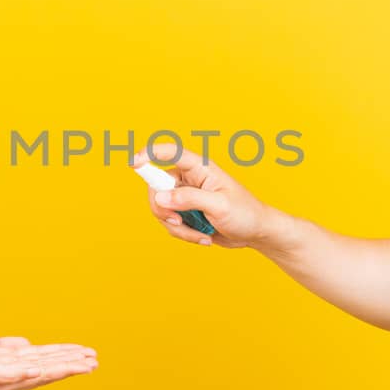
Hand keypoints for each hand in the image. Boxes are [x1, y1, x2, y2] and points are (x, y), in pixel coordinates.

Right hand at [0, 340, 98, 389]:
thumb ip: (5, 370)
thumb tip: (32, 373)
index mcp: (6, 383)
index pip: (45, 374)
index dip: (68, 368)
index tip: (88, 364)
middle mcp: (5, 374)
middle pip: (45, 366)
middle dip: (70, 361)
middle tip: (94, 358)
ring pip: (33, 357)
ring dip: (55, 354)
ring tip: (76, 353)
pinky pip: (13, 348)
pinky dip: (29, 348)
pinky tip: (37, 347)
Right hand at [136, 142, 278, 248]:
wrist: (255, 233)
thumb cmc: (245, 213)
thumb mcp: (219, 205)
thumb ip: (190, 199)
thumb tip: (160, 198)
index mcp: (200, 168)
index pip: (171, 152)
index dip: (150, 153)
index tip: (134, 163)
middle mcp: (189, 179)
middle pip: (157, 187)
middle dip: (164, 210)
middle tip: (178, 222)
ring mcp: (186, 197)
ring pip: (161, 209)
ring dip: (177, 227)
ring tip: (200, 234)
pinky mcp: (185, 213)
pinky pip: (169, 223)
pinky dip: (183, 234)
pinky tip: (202, 237)